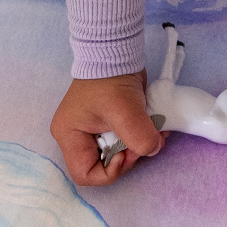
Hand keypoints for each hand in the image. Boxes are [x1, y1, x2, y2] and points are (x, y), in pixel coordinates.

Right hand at [50, 71, 165, 185]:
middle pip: (104, 165)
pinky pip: (127, 140)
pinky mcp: (112, 123)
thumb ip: (138, 136)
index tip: (128, 153)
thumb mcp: (124, 109)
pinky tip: (155, 126)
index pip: (84, 174)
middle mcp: (79, 137)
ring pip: (120, 153)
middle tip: (148, 140)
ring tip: (157, 131)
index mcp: (70, 137)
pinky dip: (143, 137)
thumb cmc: (110, 79)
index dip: (110, 172)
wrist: (116, 53)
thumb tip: (152, 150)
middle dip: (130, 157)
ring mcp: (96, 131)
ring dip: (141, 146)